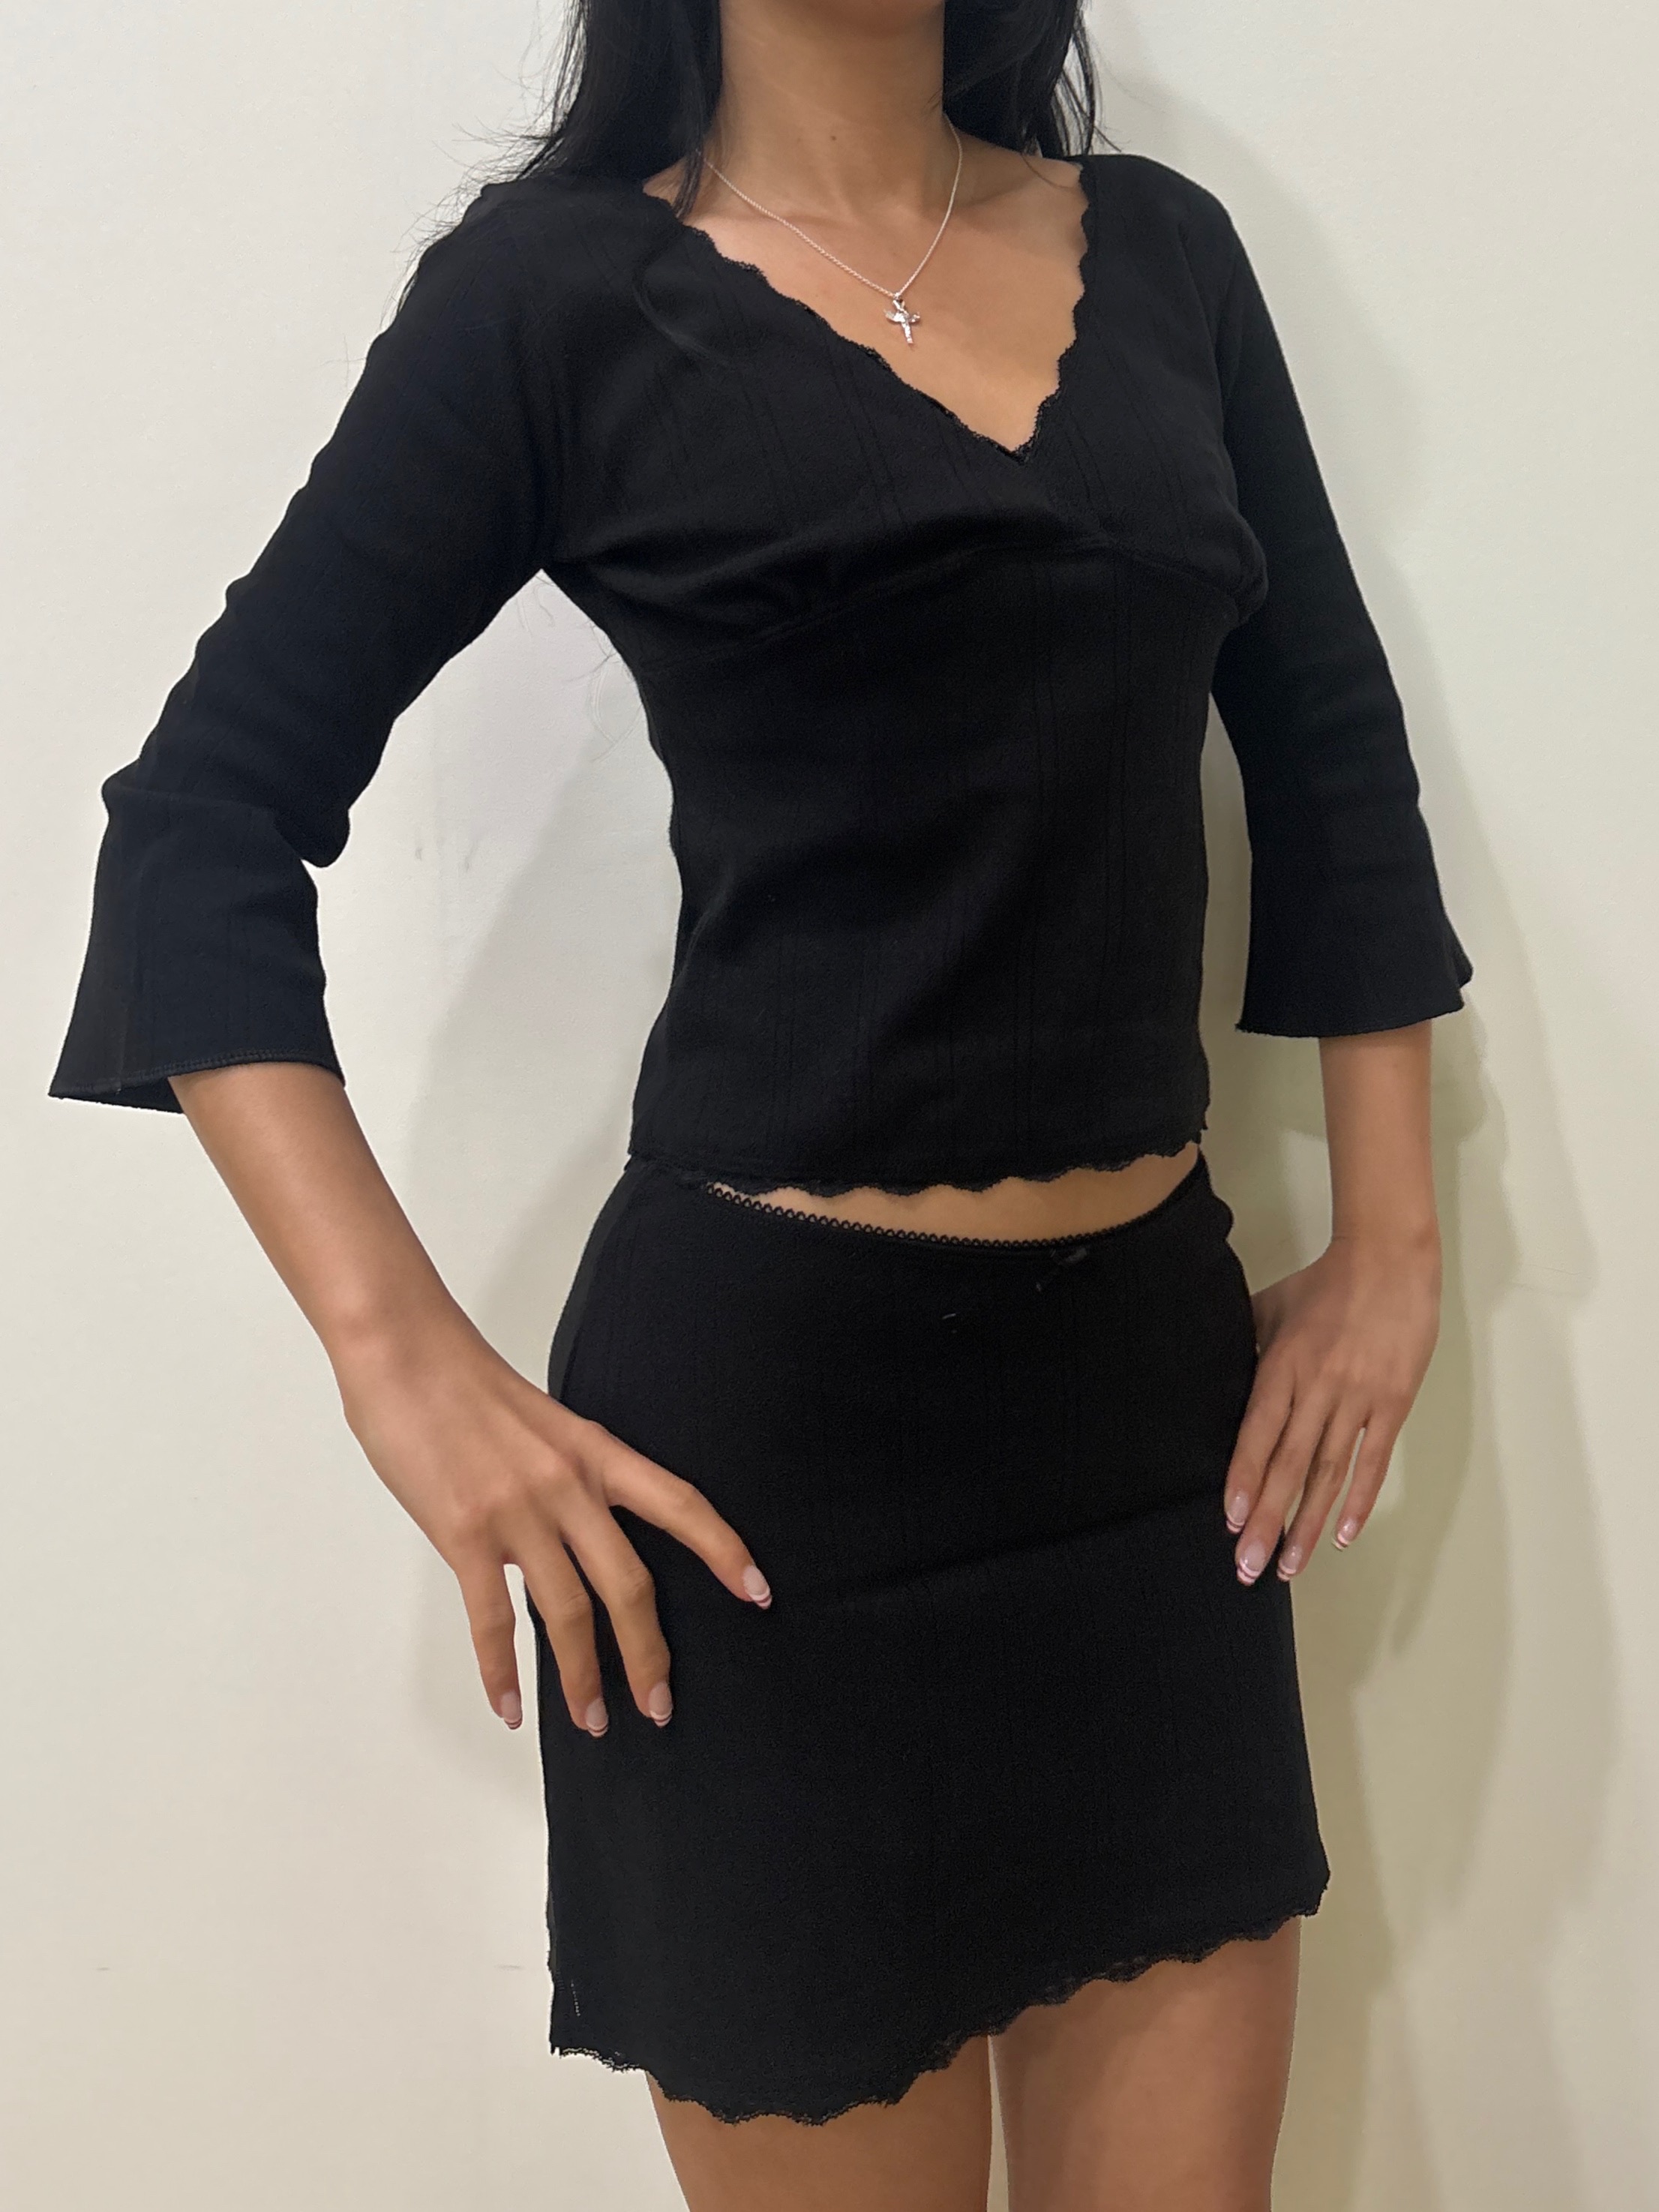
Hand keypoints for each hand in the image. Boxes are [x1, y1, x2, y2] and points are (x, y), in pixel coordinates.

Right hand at [333, 1310, 770, 1735]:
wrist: (404, 1351)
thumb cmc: (465, 1384)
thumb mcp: (545, 1423)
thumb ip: (571, 1475)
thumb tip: (581, 1532)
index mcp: (595, 1452)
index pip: (680, 1505)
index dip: (724, 1550)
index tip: (758, 1594)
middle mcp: (568, 1486)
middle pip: (630, 1584)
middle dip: (649, 1655)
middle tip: (659, 1707)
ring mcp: (517, 1512)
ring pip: (567, 1613)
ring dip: (582, 1678)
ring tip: (591, 1722)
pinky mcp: (464, 1533)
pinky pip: (493, 1619)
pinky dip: (502, 1672)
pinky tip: (512, 1707)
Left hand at [1222, 1230, 1441, 1582]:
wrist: (1390, 1260)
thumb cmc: (1326, 1284)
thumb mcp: (1272, 1307)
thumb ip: (1247, 1345)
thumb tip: (1219, 1378)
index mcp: (1283, 1365)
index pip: (1259, 1434)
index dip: (1245, 1479)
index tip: (1231, 1521)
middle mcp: (1319, 1388)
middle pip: (1290, 1464)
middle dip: (1269, 1520)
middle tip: (1250, 1566)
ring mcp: (1358, 1398)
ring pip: (1329, 1472)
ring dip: (1309, 1523)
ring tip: (1292, 1566)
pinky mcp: (1392, 1403)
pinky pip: (1374, 1460)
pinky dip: (1358, 1500)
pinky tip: (1342, 1535)